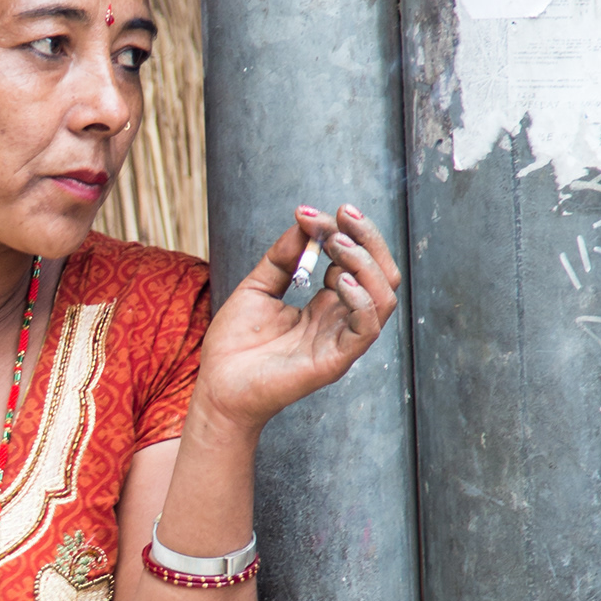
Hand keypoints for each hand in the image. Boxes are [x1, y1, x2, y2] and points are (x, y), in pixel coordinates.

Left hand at [192, 204, 400, 437]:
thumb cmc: (235, 345)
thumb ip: (282, 256)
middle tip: (339, 215)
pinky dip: (361, 299)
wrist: (216, 388)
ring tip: (337, 245)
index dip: (342, 231)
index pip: (357, 261)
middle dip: (366, 237)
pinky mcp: (334, 361)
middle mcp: (340, 321)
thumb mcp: (257, 287)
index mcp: (327, 304)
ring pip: (384, 296)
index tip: (310, 213)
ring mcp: (340, 341)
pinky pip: (366, 328)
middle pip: (381, 273)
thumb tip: (305, 221)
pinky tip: (340, 281)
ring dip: (365, 262)